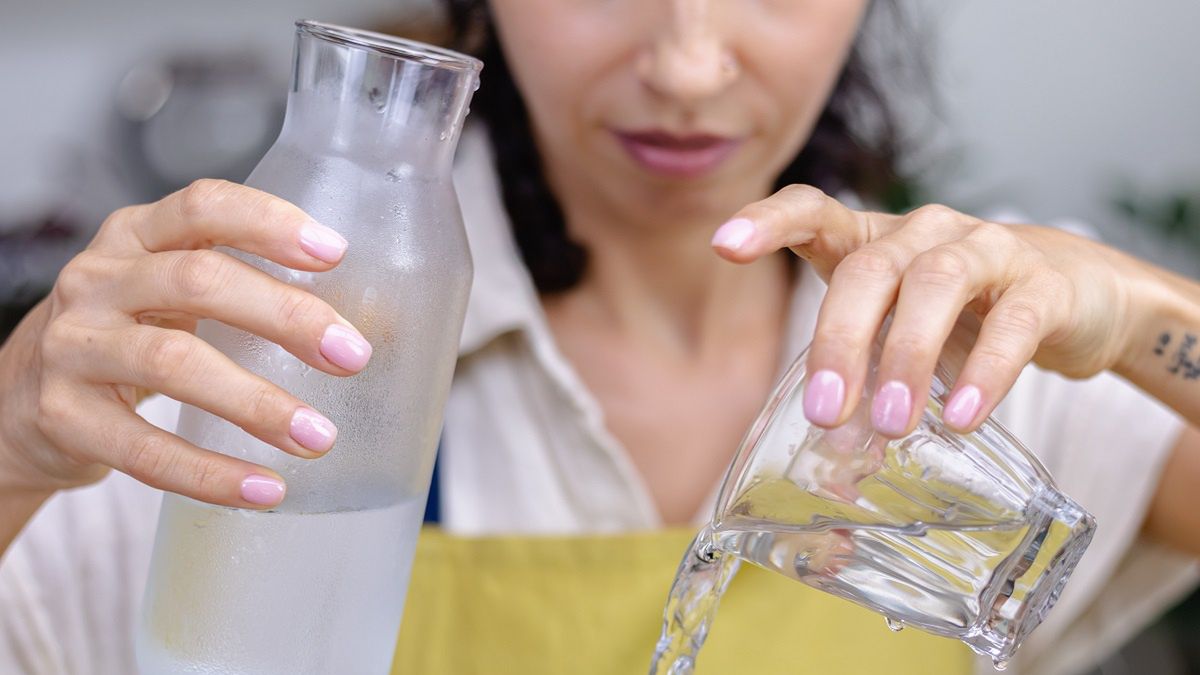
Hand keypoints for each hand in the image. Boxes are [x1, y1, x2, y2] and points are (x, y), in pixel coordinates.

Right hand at [0, 179, 370, 508]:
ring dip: (257, 403)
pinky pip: (143, 450)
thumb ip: (249, 291)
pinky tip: (265, 489)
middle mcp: (98, 279)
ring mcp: (74, 346)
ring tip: (319, 437)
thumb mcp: (173, 293)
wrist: (20, 399)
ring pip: (172, 364)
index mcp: (135, 234)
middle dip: (286, 317)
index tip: (335, 253)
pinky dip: (210, 473)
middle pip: (198, 281)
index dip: (269, 223)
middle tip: (353, 356)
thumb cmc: (128, 334)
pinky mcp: (62, 416)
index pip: (203, 205)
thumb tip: (377, 325)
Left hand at [711, 185, 1137, 436]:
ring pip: (936, 284)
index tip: (724, 244)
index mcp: (874, 241)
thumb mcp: (898, 326)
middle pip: (870, 269)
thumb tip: (828, 437)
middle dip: (841, 340)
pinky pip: (1012, 323)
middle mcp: (925, 233)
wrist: (1075, 297)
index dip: (769, 220)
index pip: (815, 210)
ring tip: (894, 424)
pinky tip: (963, 418)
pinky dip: (985, 372)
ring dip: (907, 356)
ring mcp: (988, 249)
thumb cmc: (962, 313)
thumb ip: (863, 366)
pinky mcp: (1044, 284)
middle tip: (826, 413)